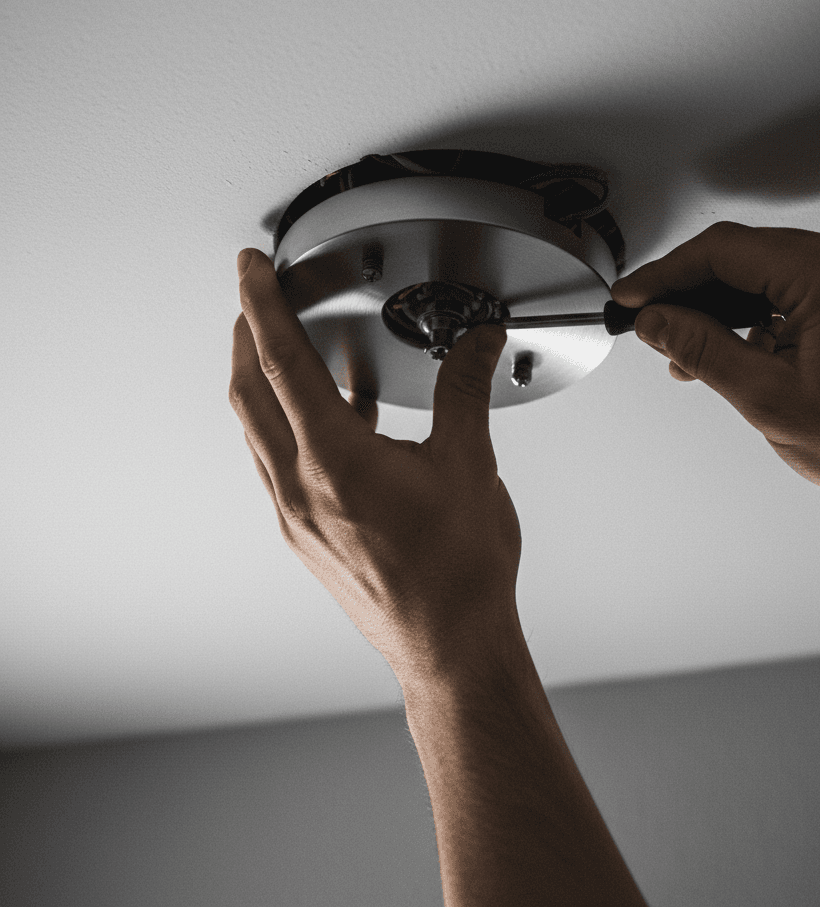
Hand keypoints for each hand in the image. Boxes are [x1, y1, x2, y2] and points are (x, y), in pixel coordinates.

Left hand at [228, 248, 522, 679]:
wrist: (449, 646)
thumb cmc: (458, 573)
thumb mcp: (469, 465)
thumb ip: (466, 392)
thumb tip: (478, 344)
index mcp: (336, 460)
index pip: (282, 360)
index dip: (262, 303)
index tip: (249, 267)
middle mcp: (301, 487)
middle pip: (250, 391)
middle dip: (247, 335)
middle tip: (256, 299)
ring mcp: (296, 515)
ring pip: (257, 429)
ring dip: (260, 381)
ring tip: (284, 351)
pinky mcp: (305, 535)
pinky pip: (276, 462)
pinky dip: (285, 424)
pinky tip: (325, 420)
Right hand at [611, 221, 819, 504]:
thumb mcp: (768, 399)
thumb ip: (702, 349)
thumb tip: (657, 319)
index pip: (725, 250)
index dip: (667, 273)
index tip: (634, 295)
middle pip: (748, 255)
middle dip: (694, 293)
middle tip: (654, 325)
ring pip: (772, 272)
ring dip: (728, 307)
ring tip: (695, 353)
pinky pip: (802, 286)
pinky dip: (764, 314)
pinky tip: (742, 350)